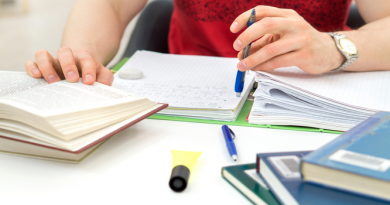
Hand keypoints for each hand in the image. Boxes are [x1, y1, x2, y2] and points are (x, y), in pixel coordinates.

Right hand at [25, 47, 113, 84]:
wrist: (79, 68)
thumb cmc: (90, 73)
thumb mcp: (102, 75)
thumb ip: (106, 80)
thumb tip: (104, 89)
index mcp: (84, 58)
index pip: (87, 60)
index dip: (88, 69)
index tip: (89, 81)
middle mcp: (66, 57)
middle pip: (64, 52)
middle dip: (68, 65)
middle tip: (72, 79)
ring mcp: (52, 61)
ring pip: (43, 54)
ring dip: (47, 67)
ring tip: (53, 82)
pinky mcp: (40, 67)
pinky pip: (31, 62)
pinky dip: (32, 68)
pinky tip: (37, 76)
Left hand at [230, 6, 344, 73]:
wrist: (329, 51)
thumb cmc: (300, 42)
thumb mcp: (281, 36)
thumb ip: (262, 42)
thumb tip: (241, 53)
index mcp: (286, 15)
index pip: (262, 11)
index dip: (245, 18)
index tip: (233, 29)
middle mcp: (294, 23)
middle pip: (266, 24)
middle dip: (247, 36)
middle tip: (236, 47)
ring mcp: (301, 39)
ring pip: (271, 49)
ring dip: (253, 58)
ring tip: (242, 65)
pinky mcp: (304, 55)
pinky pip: (278, 62)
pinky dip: (264, 66)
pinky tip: (256, 69)